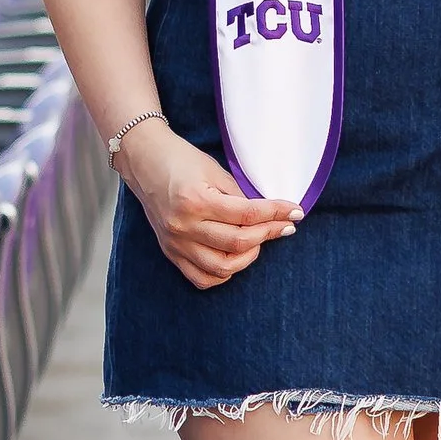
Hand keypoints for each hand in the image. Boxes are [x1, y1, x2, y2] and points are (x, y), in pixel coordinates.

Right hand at [124, 119, 298, 289]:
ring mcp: (175, 243)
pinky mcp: (171, 253)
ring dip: (249, 256)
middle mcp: (183, 226)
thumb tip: (269, 216)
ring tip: (259, 240)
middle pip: (238, 243)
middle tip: (284, 226)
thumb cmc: (181, 160)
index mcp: (195, 200)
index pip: (247, 214)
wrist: (145, 162)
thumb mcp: (215, 171)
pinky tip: (236, 257)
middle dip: (269, 233)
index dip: (277, 213)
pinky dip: (224, 273)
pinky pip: (202, 278)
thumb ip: (240, 197)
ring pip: (223, 267)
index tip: (295, 212)